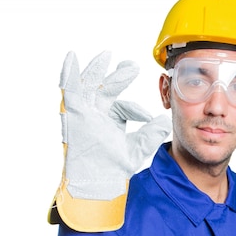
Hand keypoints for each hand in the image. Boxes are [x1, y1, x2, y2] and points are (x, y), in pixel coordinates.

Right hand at [49, 51, 171, 231]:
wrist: (98, 180)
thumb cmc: (114, 169)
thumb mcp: (138, 148)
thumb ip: (151, 134)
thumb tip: (166, 122)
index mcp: (111, 121)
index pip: (123, 107)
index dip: (136, 109)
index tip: (147, 118)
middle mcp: (96, 115)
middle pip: (106, 89)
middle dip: (118, 77)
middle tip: (132, 66)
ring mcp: (83, 113)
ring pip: (89, 85)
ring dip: (97, 69)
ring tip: (106, 55)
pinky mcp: (72, 113)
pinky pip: (69, 89)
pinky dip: (69, 74)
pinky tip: (71, 58)